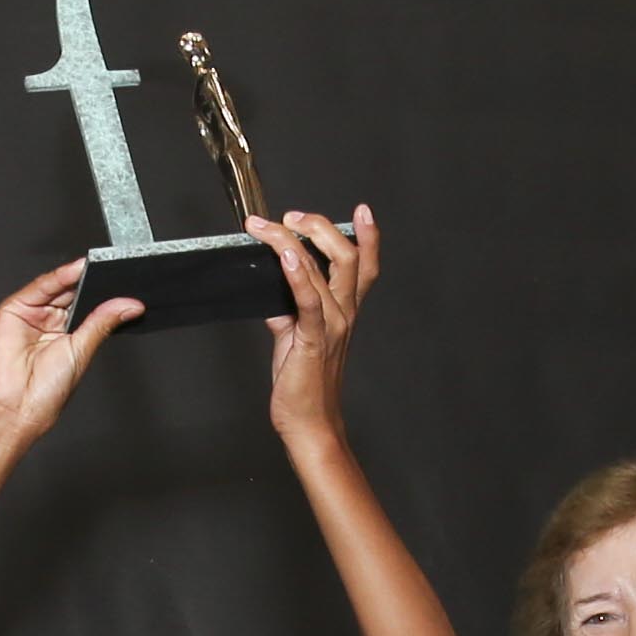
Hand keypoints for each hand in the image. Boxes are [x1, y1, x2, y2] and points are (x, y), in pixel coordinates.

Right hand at [0, 258, 138, 448]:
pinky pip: (39, 287)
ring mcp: (32, 316)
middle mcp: (50, 324)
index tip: (126, 284)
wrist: (12, 407)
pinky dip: (58, 277)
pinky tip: (76, 270)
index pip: (88, 308)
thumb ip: (101, 323)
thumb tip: (128, 306)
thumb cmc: (43, 393)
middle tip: (115, 271)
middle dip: (92, 283)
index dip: (105, 295)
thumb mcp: (81, 352)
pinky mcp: (14, 309)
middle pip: (73, 294)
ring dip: (77, 276)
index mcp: (68, 337)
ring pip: (57, 287)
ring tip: (98, 267)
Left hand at [256, 206, 373, 446]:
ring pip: (322, 270)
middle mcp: (344, 315)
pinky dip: (296, 275)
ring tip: (267, 227)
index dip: (368, 237)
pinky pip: (308, 301)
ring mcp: (331, 326)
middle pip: (346, 257)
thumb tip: (273, 289)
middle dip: (319, 227)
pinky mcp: (312, 340)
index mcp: (344, 313)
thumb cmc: (302, 386)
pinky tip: (284, 256)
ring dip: (291, 242)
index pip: (365, 268)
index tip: (362, 211)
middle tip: (290, 217)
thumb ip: (288, 311)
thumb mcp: (294, 339)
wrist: (308, 424)